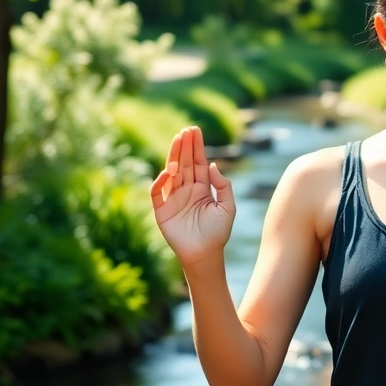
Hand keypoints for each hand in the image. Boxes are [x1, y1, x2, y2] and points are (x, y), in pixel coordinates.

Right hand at [149, 126, 235, 268]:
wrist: (205, 254)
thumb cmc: (218, 232)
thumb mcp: (228, 207)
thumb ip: (223, 185)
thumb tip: (212, 164)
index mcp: (201, 188)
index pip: (197, 163)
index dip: (196, 147)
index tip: (195, 131)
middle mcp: (186, 190)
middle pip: (184, 163)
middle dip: (185, 147)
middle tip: (186, 130)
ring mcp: (173, 199)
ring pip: (171, 173)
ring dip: (173, 157)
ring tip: (178, 141)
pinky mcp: (162, 210)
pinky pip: (157, 192)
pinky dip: (160, 181)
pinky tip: (169, 170)